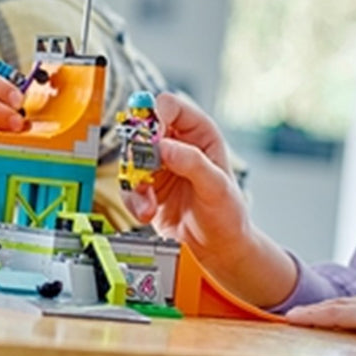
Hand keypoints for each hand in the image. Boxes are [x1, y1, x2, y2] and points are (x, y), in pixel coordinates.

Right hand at [122, 93, 295, 305]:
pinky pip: (126, 184)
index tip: (151, 138)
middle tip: (142, 172)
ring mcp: (159, 165)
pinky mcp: (146, 186)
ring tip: (148, 204)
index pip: (169, 106)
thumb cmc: (228, 214)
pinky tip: (147, 213)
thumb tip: (164, 146)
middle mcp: (177, 143)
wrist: (218, 248)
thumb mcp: (217, 187)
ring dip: (133, 181)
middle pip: (141, 129)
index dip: (154, 116)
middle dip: (137, 152)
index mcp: (199, 132)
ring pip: (129, 157)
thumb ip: (192, 163)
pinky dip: (132, 200)